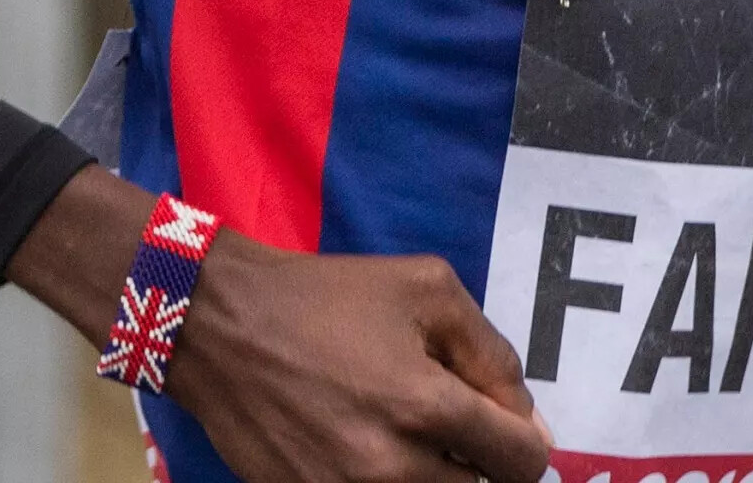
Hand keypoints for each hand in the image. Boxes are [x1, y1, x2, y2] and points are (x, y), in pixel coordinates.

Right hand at [168, 230, 553, 482]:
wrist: (221, 326)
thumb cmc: (328, 298)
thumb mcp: (428, 290)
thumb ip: (492, 356)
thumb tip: (531, 424)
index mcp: (428, 408)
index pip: (520, 463)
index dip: (523, 441)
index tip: (499, 423)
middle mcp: (393, 470)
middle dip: (477, 461)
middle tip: (446, 423)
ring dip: (433, 475)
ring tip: (404, 433)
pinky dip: (385, 481)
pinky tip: (360, 443)